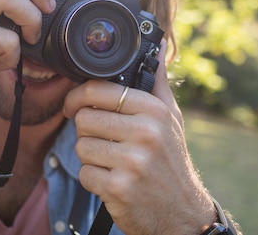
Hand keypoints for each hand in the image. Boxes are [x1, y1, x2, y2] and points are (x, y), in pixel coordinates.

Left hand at [64, 40, 215, 234]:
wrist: (184, 214)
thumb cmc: (171, 161)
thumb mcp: (171, 119)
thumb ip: (157, 82)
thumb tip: (159, 44)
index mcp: (153, 111)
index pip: (98, 90)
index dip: (77, 97)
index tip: (73, 105)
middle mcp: (145, 133)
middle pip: (84, 118)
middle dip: (88, 131)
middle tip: (104, 141)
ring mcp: (132, 162)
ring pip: (80, 146)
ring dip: (90, 157)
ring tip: (112, 162)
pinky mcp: (119, 188)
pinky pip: (84, 174)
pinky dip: (93, 180)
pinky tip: (113, 181)